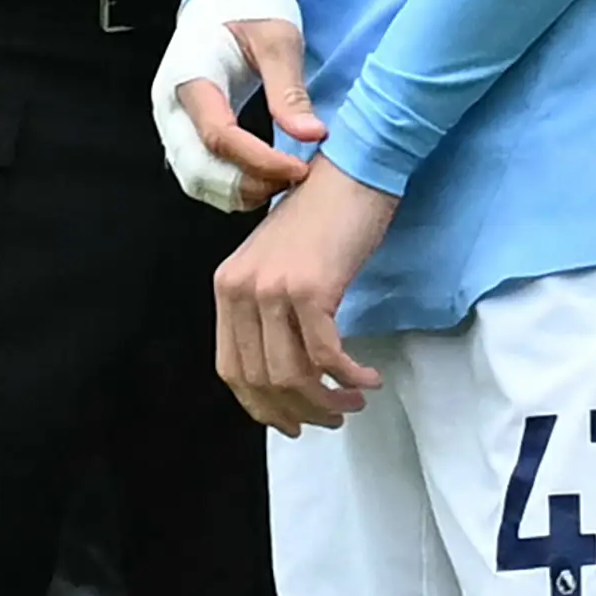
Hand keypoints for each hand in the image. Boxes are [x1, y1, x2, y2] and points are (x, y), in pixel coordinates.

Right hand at [172, 18, 326, 211]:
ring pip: (194, 179)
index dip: (260, 161)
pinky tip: (263, 177)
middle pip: (198, 168)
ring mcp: (172, 120)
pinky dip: (229, 186)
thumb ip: (289, 91)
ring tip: (281, 179)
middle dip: (248, 184)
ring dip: (237, 191)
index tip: (298, 169)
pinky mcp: (181, 131)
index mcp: (190, 74)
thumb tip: (311, 135)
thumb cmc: (247, 6)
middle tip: (293, 178)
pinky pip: (198, 174)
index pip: (218, 135)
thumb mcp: (277, 39)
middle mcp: (171, 104)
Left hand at [212, 154, 396, 435]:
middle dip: (301, 411)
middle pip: (263, 380)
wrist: (352, 172)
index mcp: (226, 286)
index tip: (293, 423)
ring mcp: (272, 288)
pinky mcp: (309, 288)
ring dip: (328, 400)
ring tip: (354, 400)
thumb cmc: (323, 220)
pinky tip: (368, 377)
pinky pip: (327, 357)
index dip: (262, 406)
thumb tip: (282, 379)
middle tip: (335, 416)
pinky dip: (350, 376)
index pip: (232, 369)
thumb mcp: (277, 266)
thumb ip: (268, 314)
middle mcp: (240, 288)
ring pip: (293, 376)